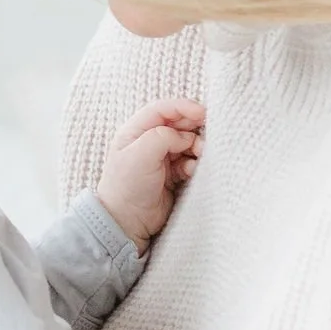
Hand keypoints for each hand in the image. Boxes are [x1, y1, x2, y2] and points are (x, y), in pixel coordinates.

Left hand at [95, 98, 204, 245]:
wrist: (127, 222)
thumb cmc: (126, 186)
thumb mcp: (140, 154)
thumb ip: (164, 136)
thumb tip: (186, 136)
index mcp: (135, 131)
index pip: (162, 109)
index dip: (183, 107)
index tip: (202, 112)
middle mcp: (149, 141)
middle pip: (178, 124)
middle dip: (193, 128)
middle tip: (204, 139)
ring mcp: (161, 158)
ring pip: (187, 143)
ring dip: (196, 148)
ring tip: (198, 157)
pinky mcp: (172, 175)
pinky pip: (190, 162)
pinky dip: (194, 164)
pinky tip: (190, 173)